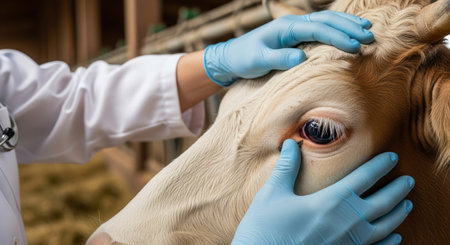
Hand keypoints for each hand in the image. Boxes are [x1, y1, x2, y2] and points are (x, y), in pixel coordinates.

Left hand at [203, 10, 374, 85]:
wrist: (231, 57)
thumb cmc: (244, 60)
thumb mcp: (258, 61)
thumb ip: (278, 59)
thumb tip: (301, 58)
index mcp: (285, 28)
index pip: (317, 29)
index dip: (337, 36)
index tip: (354, 46)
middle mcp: (292, 24)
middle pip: (325, 20)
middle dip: (348, 27)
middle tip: (369, 37)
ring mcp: (294, 28)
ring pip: (325, 21)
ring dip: (346, 25)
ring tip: (367, 30)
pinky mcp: (295, 35)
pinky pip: (320, 28)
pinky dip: (336, 28)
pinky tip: (348, 31)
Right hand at [232, 139, 413, 244]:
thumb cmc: (265, 229)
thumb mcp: (273, 194)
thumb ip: (286, 167)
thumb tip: (290, 143)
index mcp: (331, 202)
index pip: (364, 178)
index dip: (380, 166)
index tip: (392, 158)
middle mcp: (347, 223)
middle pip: (383, 202)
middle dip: (398, 189)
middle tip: (409, 180)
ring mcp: (350, 244)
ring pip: (386, 227)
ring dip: (399, 214)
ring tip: (407, 205)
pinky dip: (390, 242)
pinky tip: (395, 237)